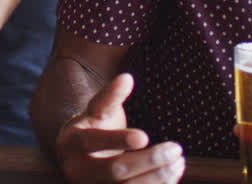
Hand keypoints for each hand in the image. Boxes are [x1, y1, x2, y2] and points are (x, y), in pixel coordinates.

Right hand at [57, 73, 184, 182]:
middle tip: (175, 149)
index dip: (118, 140)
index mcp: (73, 143)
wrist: (76, 159)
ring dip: (157, 178)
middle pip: (115, 171)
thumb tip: (127, 78)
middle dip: (149, 161)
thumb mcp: (96, 111)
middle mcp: (77, 170)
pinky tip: (172, 175)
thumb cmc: (92, 129)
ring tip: (178, 162)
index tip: (144, 136)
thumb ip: (111, 96)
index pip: (95, 142)